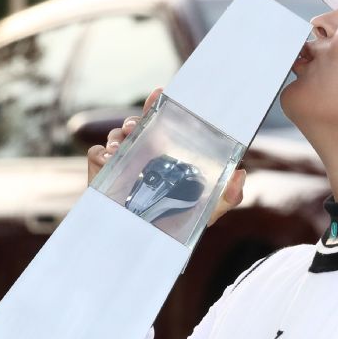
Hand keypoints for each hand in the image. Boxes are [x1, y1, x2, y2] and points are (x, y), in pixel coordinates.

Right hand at [87, 86, 246, 226]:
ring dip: (119, 136)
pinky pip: (96, 155)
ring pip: (115, 136)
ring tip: (124, 144)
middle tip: (138, 127)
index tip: (160, 93)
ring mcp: (120, 165)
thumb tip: (241, 174)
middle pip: (135, 126)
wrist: (148, 245)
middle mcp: (142, 155)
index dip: (157, 106)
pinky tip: (110, 160)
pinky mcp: (100, 177)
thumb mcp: (208, 211)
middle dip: (135, 121)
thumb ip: (229, 196)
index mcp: (165, 155)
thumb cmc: (179, 226)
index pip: (160, 123)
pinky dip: (101, 154)